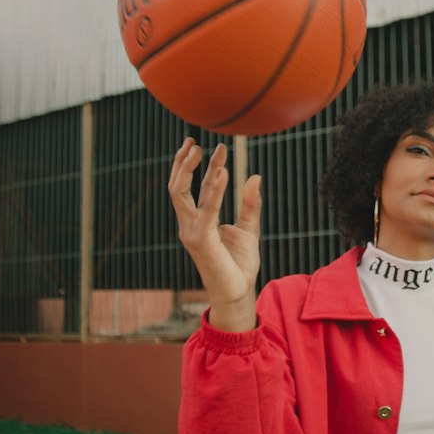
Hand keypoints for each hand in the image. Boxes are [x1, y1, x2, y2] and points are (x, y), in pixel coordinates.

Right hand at [168, 139, 260, 329]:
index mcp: (199, 221)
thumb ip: (250, 204)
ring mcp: (191, 232)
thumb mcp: (249, 229)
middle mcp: (189, 224)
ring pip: (180, 194)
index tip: (218, 146)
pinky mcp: (200, 240)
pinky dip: (213, 190)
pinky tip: (222, 172)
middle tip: (193, 140)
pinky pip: (205, 210)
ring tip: (202, 149)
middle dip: (183, 163)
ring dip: (190, 170)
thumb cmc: (240, 265)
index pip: (196, 187)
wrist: (239, 292)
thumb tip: (255, 176)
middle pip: (177, 187)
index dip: (204, 166)